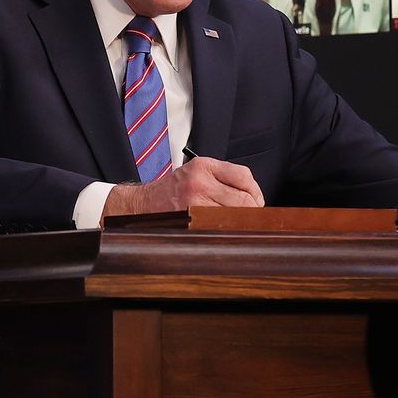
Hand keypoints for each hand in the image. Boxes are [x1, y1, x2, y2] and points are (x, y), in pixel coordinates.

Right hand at [101, 156, 264, 220]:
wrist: (142, 205)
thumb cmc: (172, 191)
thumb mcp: (195, 172)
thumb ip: (221, 179)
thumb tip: (254, 199)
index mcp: (203, 166)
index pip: (244, 176)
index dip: (255, 192)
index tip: (256, 202)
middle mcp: (200, 181)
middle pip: (244, 199)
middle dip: (252, 211)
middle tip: (250, 218)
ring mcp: (195, 202)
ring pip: (235, 215)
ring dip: (241, 223)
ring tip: (236, 225)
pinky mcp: (191, 220)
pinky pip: (220, 227)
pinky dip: (227, 231)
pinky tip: (224, 231)